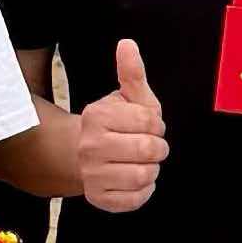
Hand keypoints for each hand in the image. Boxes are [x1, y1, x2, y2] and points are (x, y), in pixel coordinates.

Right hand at [72, 37, 166, 214]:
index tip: (148, 126)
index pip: (150, 121)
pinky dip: (143, 191)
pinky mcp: (99, 198)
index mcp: (98, 116)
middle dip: (158, 148)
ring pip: (144, 176)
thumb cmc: (114, 124)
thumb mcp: (127, 97)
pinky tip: (133, 179)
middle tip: (149, 146)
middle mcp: (90, 146)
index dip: (157, 124)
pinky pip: (136, 199)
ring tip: (140, 162)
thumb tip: (127, 44)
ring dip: (151, 170)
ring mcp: (92, 174)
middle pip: (149, 150)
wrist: (83, 154)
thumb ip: (131, 72)